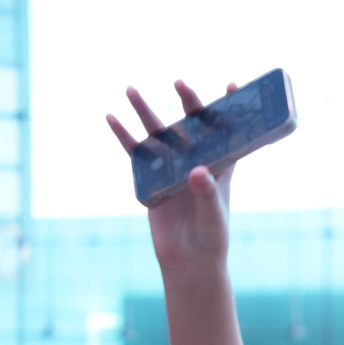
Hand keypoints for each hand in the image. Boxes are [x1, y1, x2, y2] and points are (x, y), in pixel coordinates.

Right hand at [107, 81, 237, 273]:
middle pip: (192, 126)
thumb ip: (207, 193)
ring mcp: (173, 167)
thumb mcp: (213, 216)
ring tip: (131, 89)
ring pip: (159, 134)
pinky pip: (136, 153)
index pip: (230, 133)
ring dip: (145, 112)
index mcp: (221, 167)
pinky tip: (111, 118)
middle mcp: (197, 161)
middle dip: (187, 104)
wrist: (187, 261)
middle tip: (179, 83)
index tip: (232, 84)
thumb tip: (198, 171)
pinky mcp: (152, 178)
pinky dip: (123, 136)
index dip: (231, 110)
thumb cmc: (210, 238)